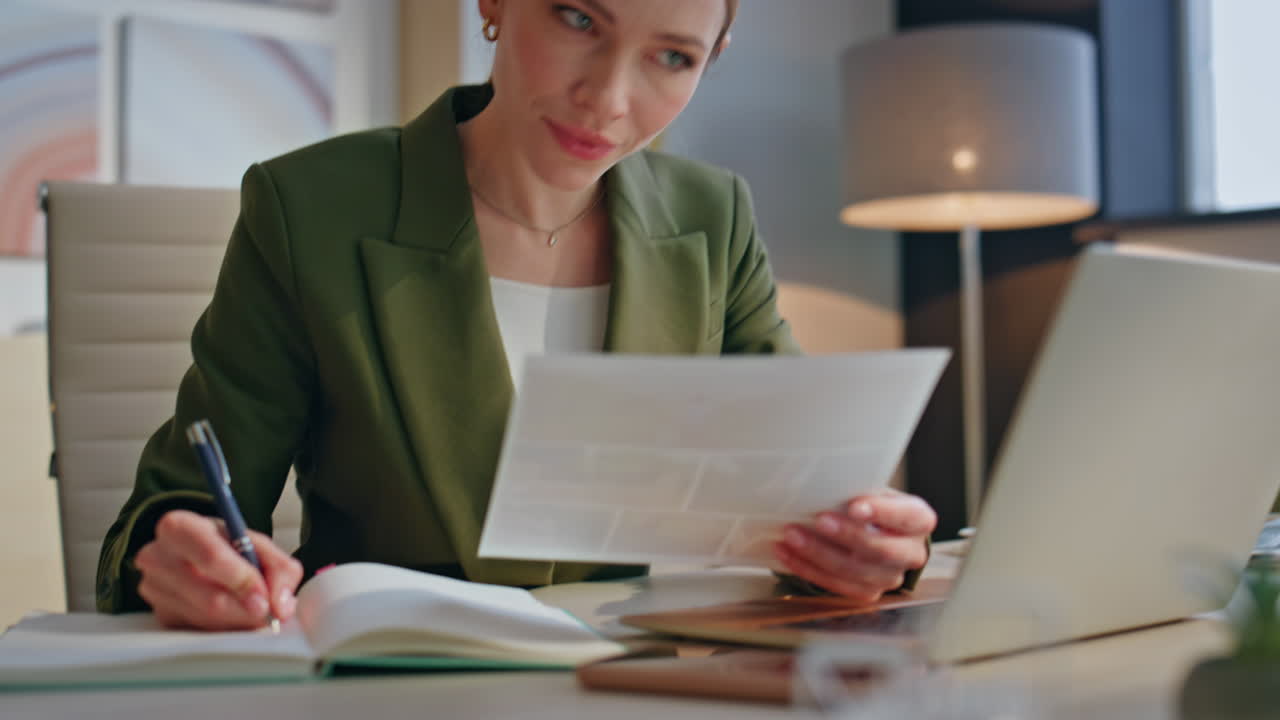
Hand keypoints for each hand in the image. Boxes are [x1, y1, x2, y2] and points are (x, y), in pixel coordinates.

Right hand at [133, 510, 302, 629]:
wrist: (196, 555)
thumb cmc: (227, 546)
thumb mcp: (257, 544)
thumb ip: (280, 568)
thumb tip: (281, 606)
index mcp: (179, 527)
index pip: (211, 557)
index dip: (242, 581)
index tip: (265, 599)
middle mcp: (157, 558)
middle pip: (209, 598)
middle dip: (246, 610)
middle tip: (268, 613)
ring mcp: (154, 591)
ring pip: (208, 620)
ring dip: (239, 621)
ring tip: (253, 609)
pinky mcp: (161, 617)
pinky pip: (201, 632)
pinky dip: (226, 628)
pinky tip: (233, 614)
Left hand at [773, 488, 935, 602]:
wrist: (874, 531)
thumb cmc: (871, 505)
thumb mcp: (872, 490)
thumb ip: (857, 489)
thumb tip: (821, 483)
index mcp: (918, 520)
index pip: (907, 517)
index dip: (883, 513)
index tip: (855, 506)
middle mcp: (911, 553)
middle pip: (881, 550)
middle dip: (847, 536)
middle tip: (819, 521)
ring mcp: (890, 577)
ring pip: (854, 571)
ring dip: (818, 553)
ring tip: (791, 535)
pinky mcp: (868, 593)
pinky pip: (837, 585)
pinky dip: (807, 568)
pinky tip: (787, 553)